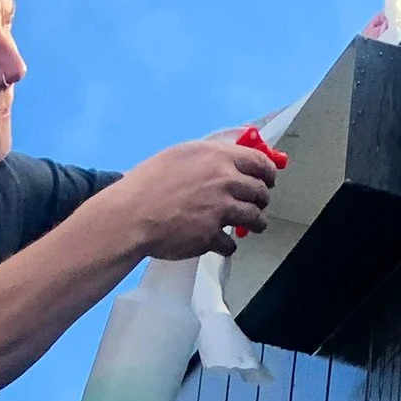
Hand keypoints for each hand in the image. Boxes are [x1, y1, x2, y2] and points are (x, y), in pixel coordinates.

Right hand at [113, 134, 279, 259]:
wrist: (131, 215)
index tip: (268, 179)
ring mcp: (220, 209)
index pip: (259, 162)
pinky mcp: (211, 236)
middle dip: (263, 199)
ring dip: (256, 223)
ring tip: (252, 227)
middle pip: (260, 191)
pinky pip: (230, 244)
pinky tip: (222, 244)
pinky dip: (228, 246)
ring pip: (254, 218)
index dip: (268, 172)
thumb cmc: (147, 184)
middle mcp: (224, 181)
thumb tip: (226, 160)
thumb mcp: (179, 155)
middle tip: (259, 205)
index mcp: (217, 157)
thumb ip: (207, 157)